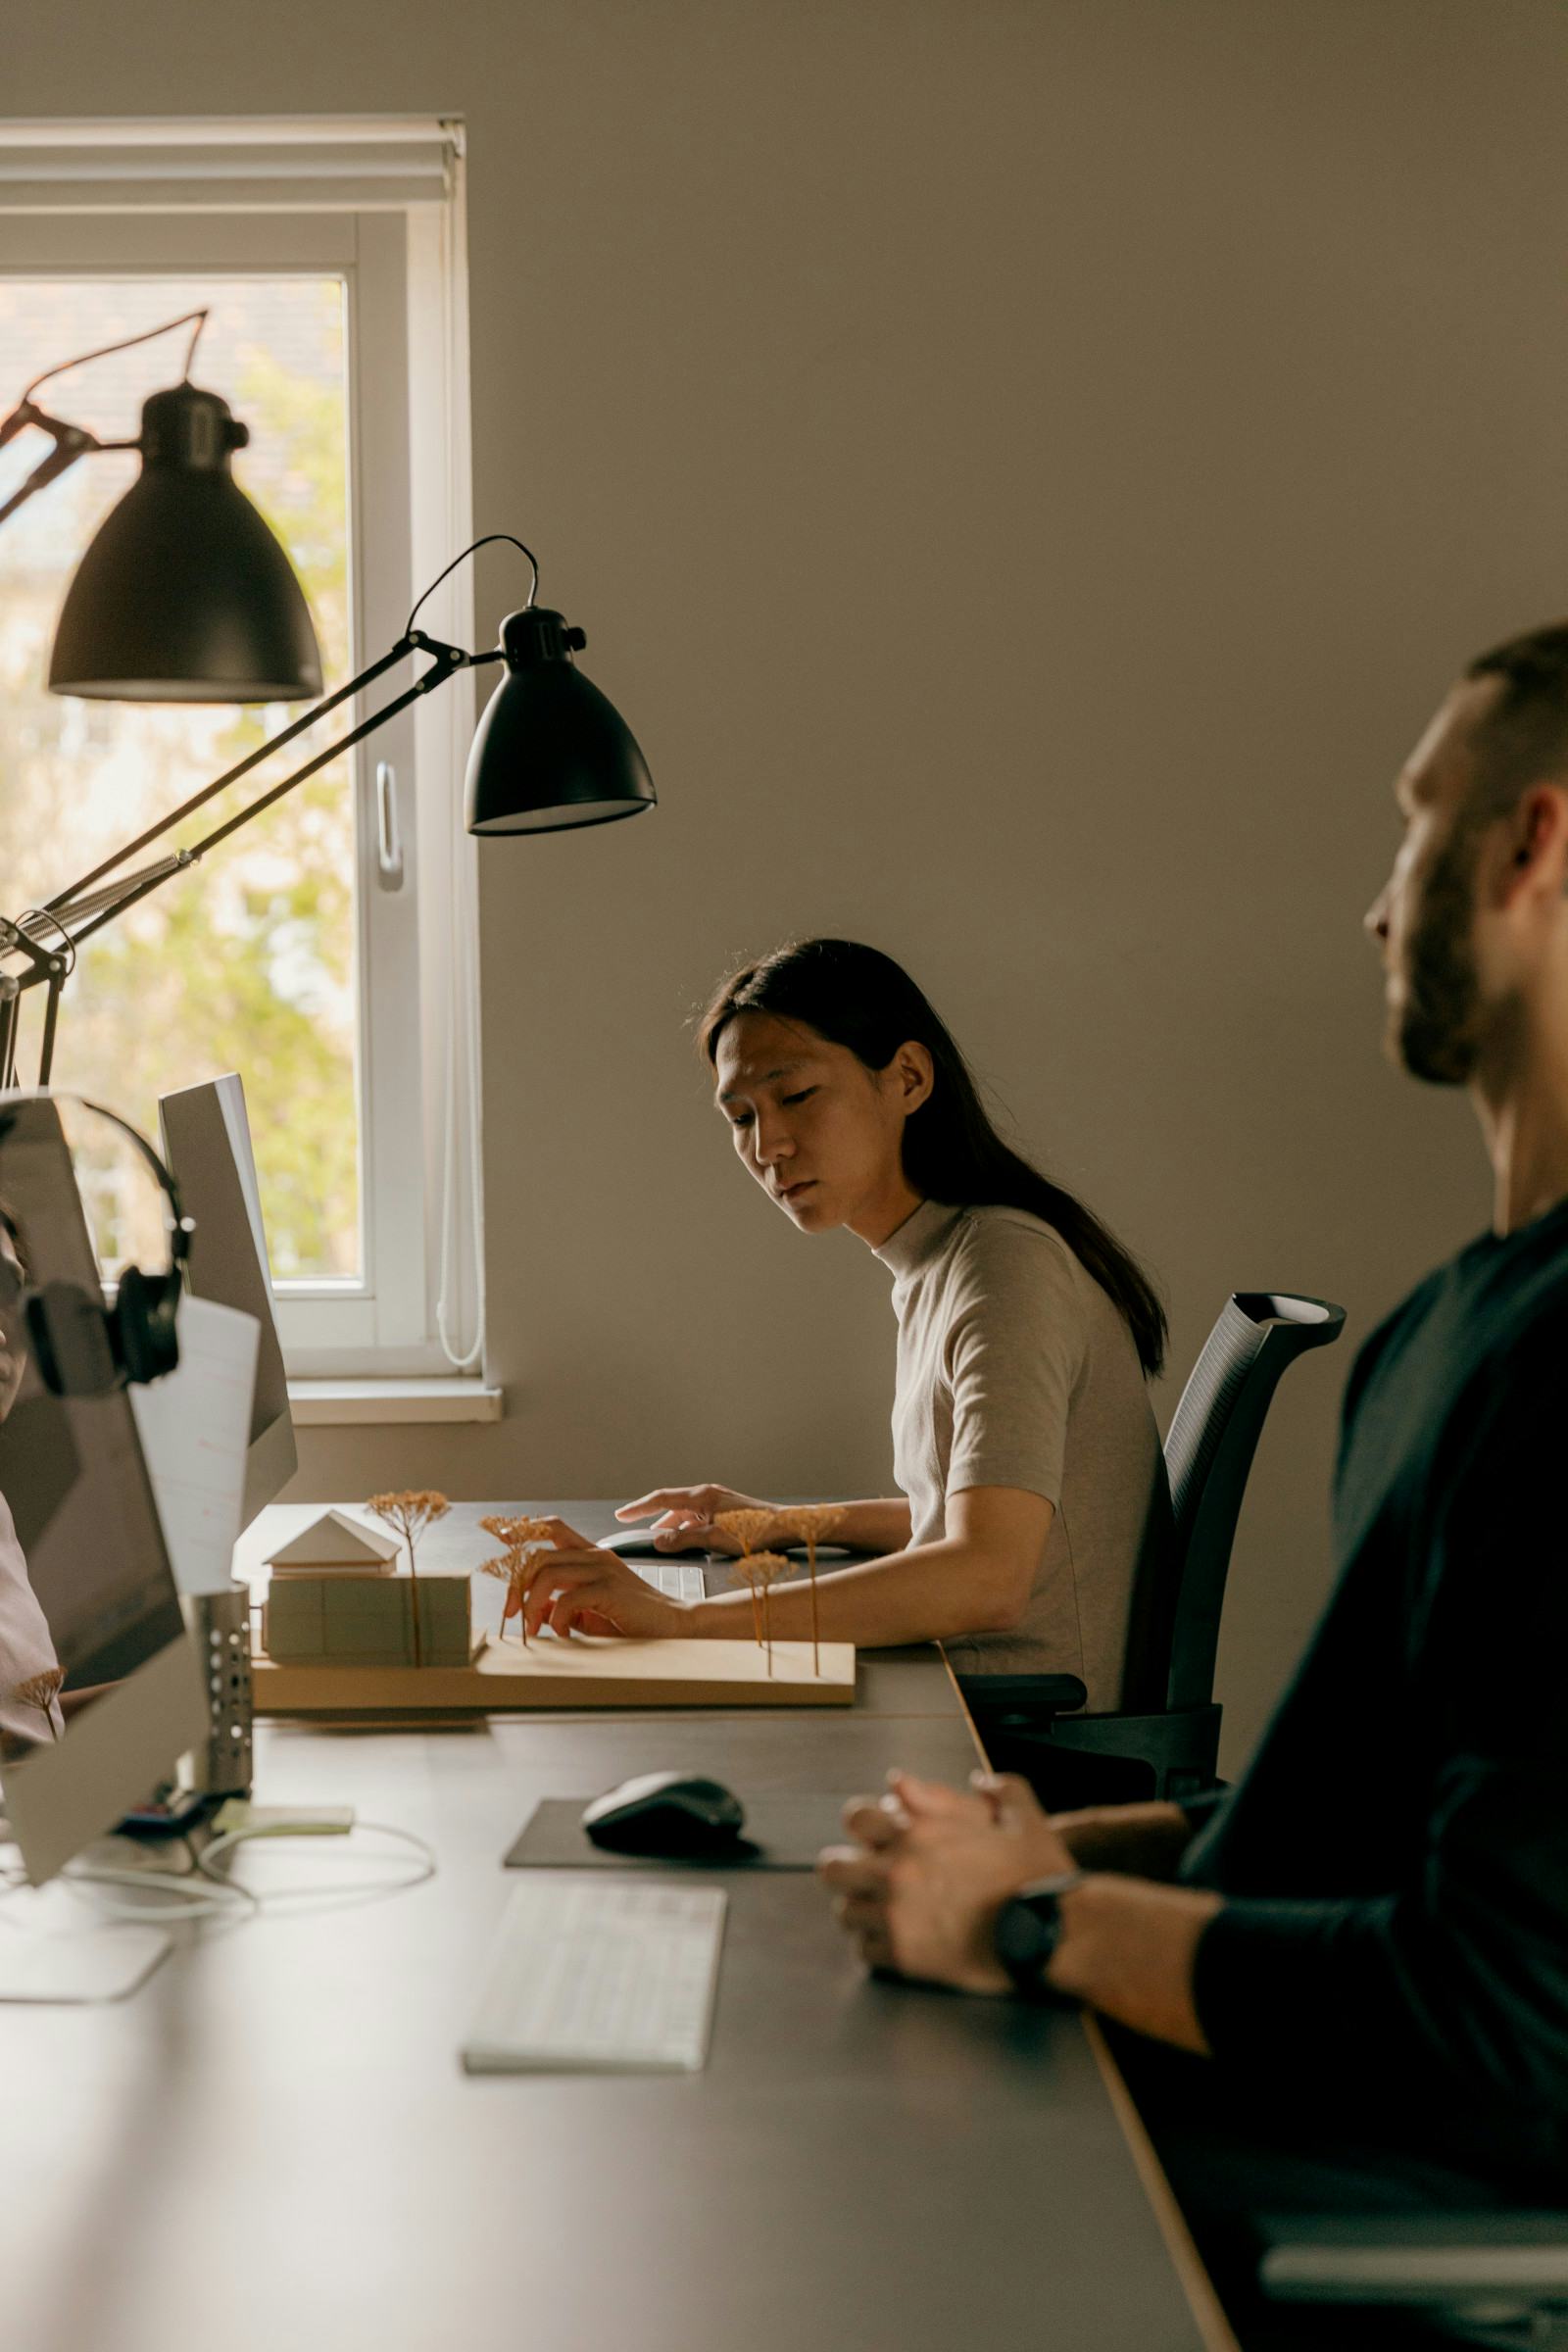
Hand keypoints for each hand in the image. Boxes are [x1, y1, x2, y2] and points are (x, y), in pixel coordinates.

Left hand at [512, 1518, 690, 1640]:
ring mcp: (603, 1569)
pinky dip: (557, 1619)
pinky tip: (564, 1633)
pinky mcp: (610, 1589)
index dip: (524, 1529)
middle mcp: (595, 1556)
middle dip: (517, 1583)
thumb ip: (560, 1605)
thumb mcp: (587, 1613)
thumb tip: (533, 1607)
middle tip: (512, 1612)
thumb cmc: (632, 1620)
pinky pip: (567, 1598)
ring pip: (548, 1572)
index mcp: (590, 1556)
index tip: (501, 1536)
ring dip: (531, 1602)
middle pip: (540, 1554)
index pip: (553, 1528)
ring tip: (533, 1627)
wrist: (673, 1627)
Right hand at [614, 1484, 774, 1555]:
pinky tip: (686, 1539)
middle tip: (634, 1528)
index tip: (621, 1515)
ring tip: (659, 1539)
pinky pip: (698, 1517)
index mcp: (701, 1496)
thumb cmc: (753, 1533)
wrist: (785, 1527)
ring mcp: (717, 1501)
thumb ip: (682, 1540)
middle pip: (671, 1504)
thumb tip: (657, 1542)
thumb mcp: (713, 1540)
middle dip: (652, 1517)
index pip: (661, 1499)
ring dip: (671, 1525)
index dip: (638, 1508)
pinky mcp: (726, 1510)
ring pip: (685, 1512)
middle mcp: (707, 1494)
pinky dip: (687, 1527)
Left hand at [819, 1769, 1073, 1993]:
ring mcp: (897, 1916)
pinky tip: (895, 1944)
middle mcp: (899, 1872)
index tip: (874, 1836)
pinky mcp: (905, 1958)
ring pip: (846, 1913)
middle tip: (866, 1879)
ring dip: (861, 1910)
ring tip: (881, 1914)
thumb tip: (978, 1781)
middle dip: (847, 1870)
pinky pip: (864, 1952)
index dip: (863, 1824)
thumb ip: (999, 1790)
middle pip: (834, 1868)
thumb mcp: (1025, 1819)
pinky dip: (875, 1948)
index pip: (856, 1817)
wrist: (1053, 1933)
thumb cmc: (1039, 1876)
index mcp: (920, 1832)